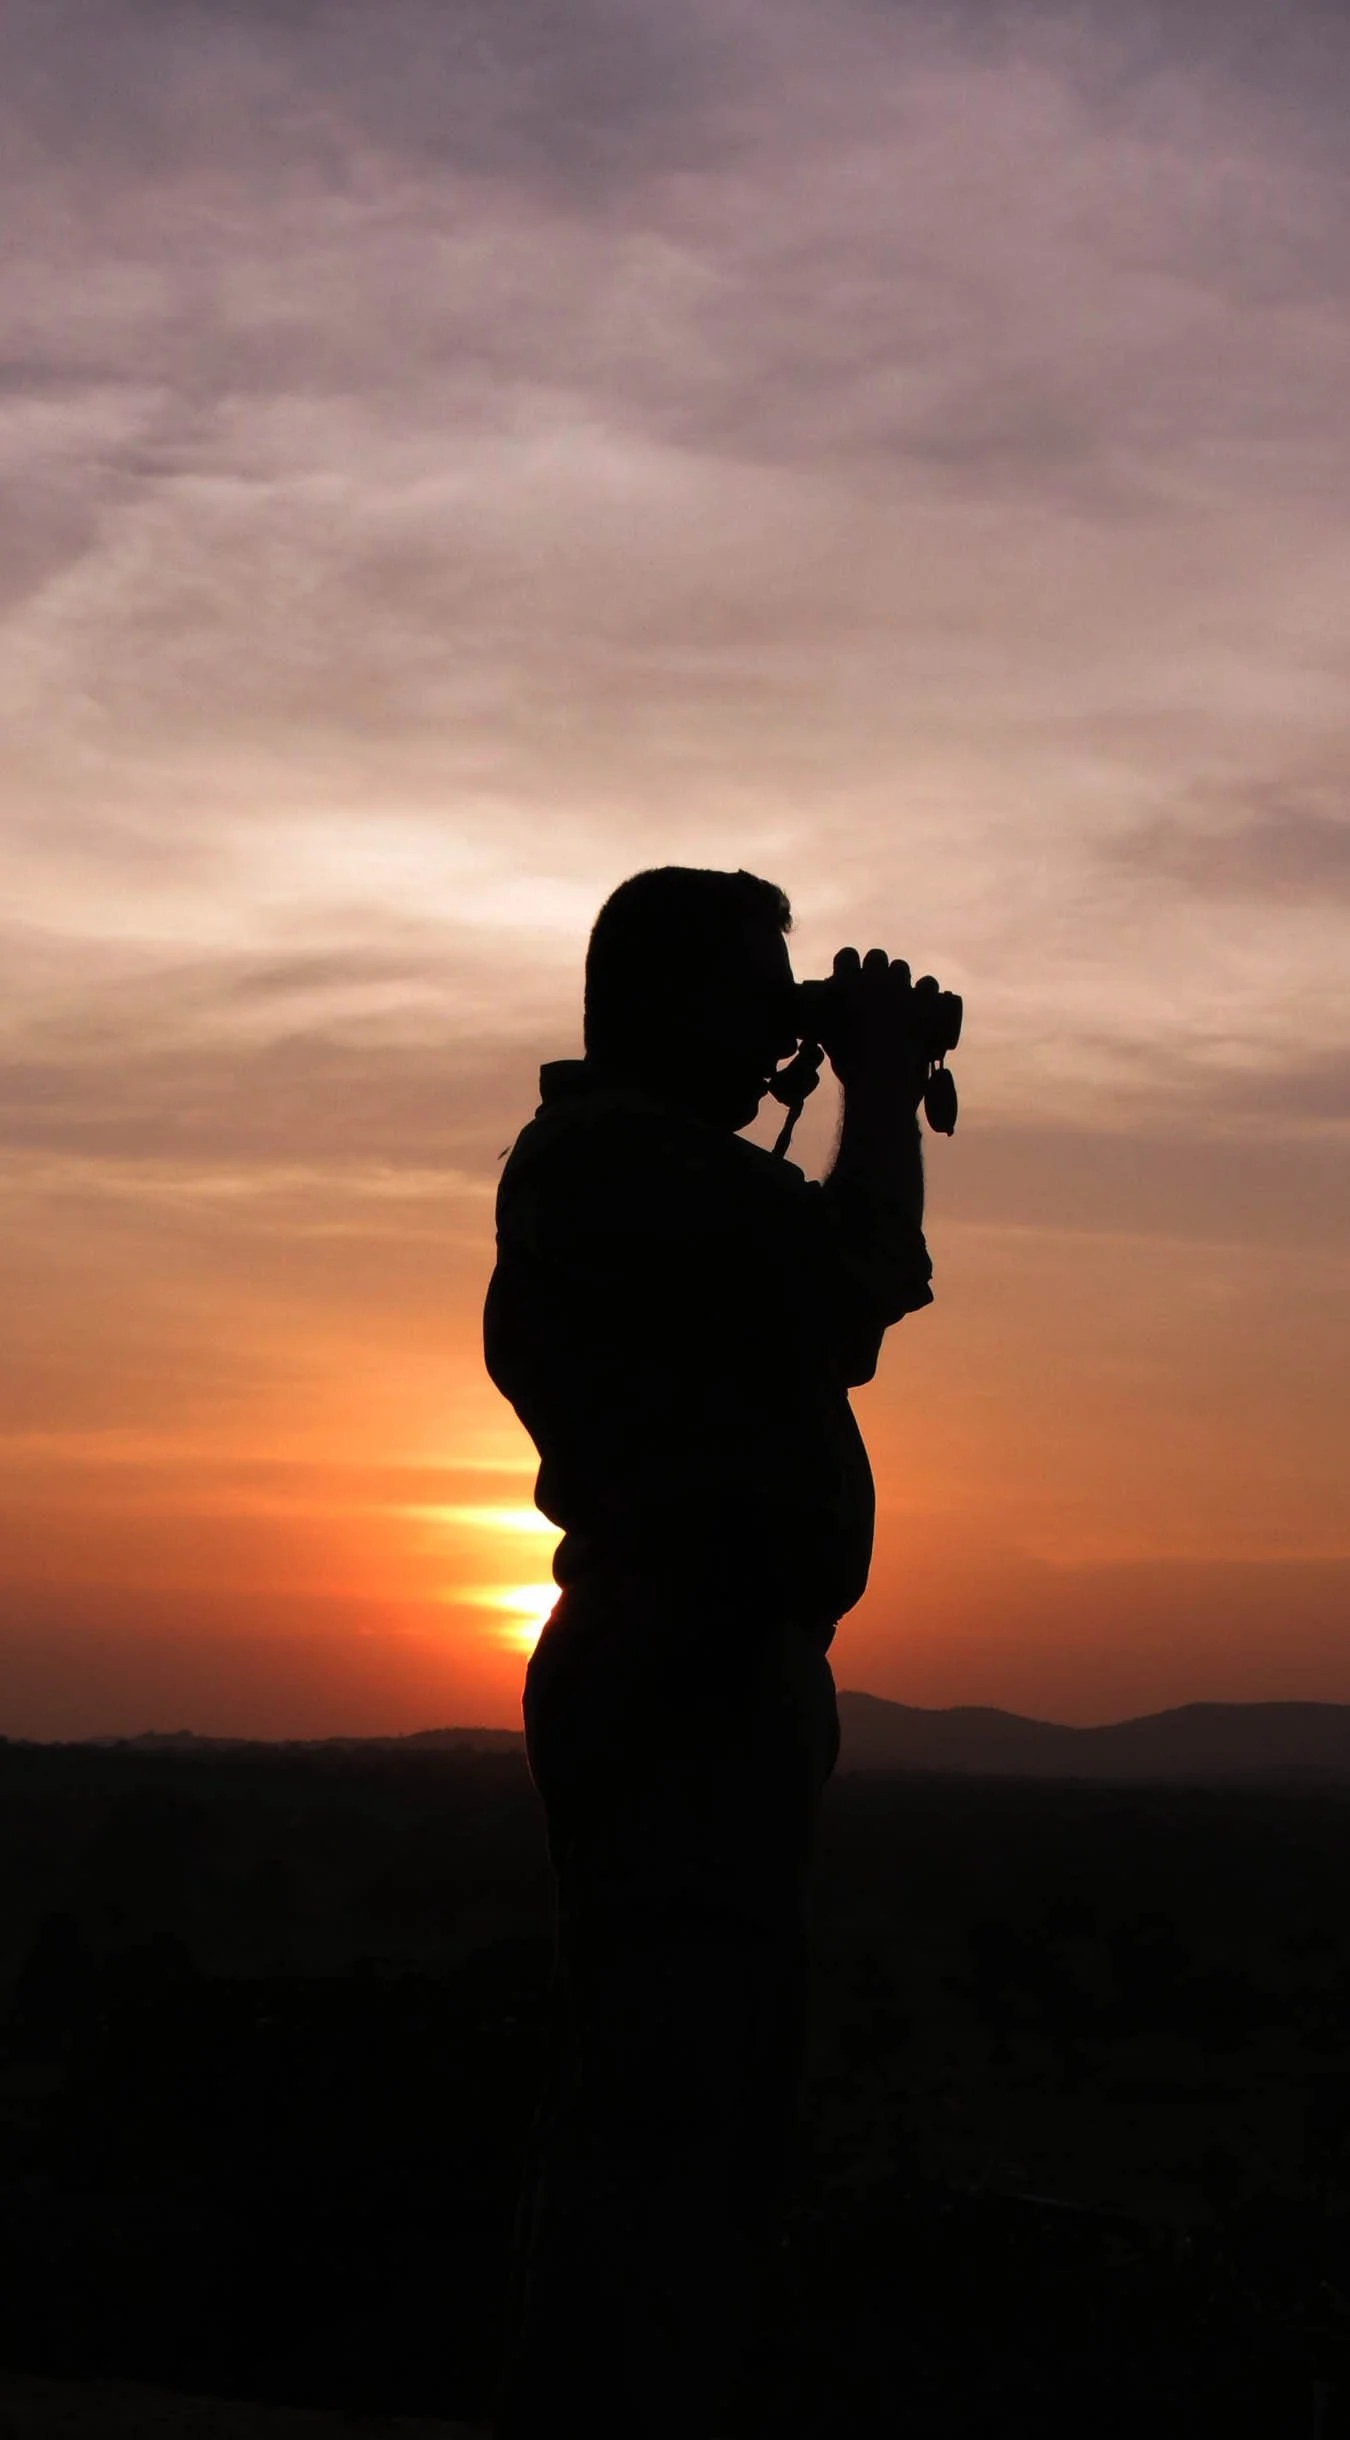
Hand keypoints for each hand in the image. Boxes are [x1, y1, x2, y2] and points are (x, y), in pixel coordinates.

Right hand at [818, 946, 927, 1105]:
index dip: (850, 963)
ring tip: (899, 992)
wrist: (880, 1081)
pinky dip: (927, 990)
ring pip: (901, 966)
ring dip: (899, 976)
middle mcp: (873, 978)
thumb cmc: (850, 1064)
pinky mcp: (924, 1002)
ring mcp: (901, 988)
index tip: (852, 973)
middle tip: (877, 986)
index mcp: (846, 983)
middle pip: (877, 956)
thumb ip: (823, 1023)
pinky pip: (928, 983)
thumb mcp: (828, 1040)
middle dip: (877, 968)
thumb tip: (816, 1017)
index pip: (847, 955)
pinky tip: (925, 997)